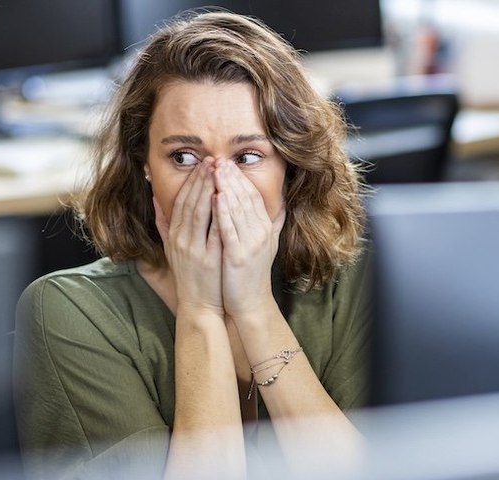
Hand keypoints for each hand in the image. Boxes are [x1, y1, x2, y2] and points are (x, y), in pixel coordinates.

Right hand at [154, 157, 223, 317]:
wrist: (199, 305)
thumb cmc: (190, 276)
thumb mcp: (171, 249)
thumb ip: (163, 224)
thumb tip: (156, 199)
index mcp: (175, 235)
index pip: (181, 201)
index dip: (191, 181)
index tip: (202, 163)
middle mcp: (181, 240)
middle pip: (189, 202)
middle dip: (200, 179)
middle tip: (212, 159)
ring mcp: (193, 249)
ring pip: (199, 213)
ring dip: (208, 189)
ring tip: (218, 171)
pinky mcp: (208, 259)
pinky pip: (212, 232)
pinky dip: (216, 214)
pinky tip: (223, 198)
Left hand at [212, 158, 285, 317]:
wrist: (250, 302)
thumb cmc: (253, 273)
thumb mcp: (268, 244)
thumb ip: (275, 223)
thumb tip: (283, 204)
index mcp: (265, 228)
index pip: (253, 195)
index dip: (240, 178)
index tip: (228, 163)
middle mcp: (261, 232)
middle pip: (246, 198)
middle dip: (231, 177)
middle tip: (218, 159)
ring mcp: (251, 244)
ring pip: (238, 209)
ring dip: (226, 188)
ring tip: (215, 170)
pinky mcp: (239, 255)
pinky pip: (230, 229)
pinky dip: (223, 211)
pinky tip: (215, 197)